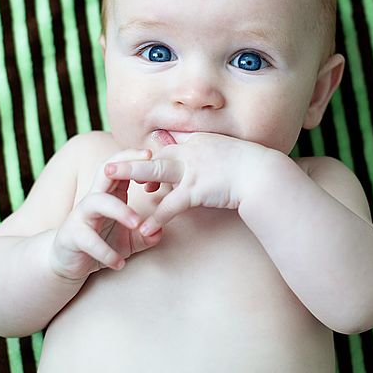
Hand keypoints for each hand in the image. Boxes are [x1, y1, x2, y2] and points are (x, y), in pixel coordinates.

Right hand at [49, 148, 162, 279]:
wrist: (67, 263)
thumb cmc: (100, 243)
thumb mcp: (127, 240)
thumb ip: (144, 235)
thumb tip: (160, 232)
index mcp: (108, 195)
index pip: (119, 168)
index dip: (132, 158)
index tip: (151, 154)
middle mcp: (93, 200)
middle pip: (106, 174)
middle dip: (124, 168)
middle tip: (146, 174)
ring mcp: (80, 216)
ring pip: (97, 202)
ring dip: (120, 210)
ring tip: (138, 224)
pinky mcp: (71, 236)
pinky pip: (88, 240)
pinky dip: (106, 252)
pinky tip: (120, 263)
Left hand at [104, 132, 270, 235]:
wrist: (264, 175)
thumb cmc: (252, 168)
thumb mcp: (228, 156)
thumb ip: (212, 159)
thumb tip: (203, 168)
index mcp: (198, 143)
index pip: (168, 149)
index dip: (153, 160)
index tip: (142, 169)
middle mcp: (192, 151)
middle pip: (155, 155)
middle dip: (131, 161)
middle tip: (108, 167)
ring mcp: (193, 169)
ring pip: (155, 171)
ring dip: (130, 175)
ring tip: (107, 181)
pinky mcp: (196, 189)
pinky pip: (171, 204)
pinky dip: (157, 217)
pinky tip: (144, 229)